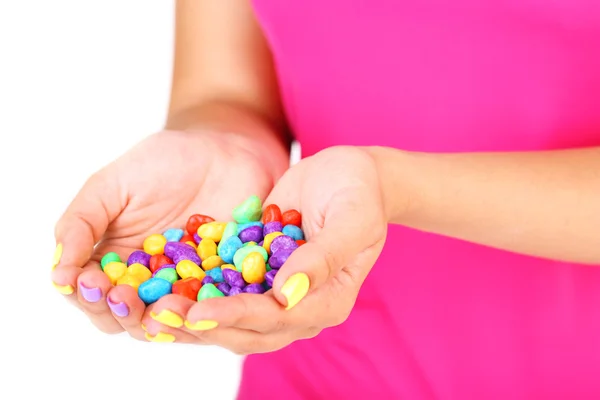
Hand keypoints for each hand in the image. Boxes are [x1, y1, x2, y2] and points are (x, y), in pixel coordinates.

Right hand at [51, 126, 288, 339]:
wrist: (225, 150)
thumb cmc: (164, 162)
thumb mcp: (112, 184)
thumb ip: (80, 223)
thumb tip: (58, 272)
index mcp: (113, 260)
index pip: (89, 292)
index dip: (84, 294)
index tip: (86, 281)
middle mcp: (146, 281)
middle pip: (124, 315)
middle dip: (117, 311)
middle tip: (120, 295)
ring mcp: (185, 287)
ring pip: (166, 321)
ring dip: (156, 322)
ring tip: (154, 310)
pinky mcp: (222, 285)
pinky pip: (211, 307)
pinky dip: (202, 313)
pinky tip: (196, 309)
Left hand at [142, 146, 387, 352]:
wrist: (348, 174)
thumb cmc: (359, 193)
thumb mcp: (351, 220)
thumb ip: (324, 258)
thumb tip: (288, 296)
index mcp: (328, 301)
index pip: (278, 318)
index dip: (238, 317)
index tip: (199, 312)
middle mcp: (300, 306)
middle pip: (248, 329)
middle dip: (204, 324)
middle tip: (161, 316)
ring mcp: (276, 292)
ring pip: (230, 316)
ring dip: (193, 316)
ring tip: (153, 310)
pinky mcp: (257, 273)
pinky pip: (223, 289)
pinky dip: (195, 292)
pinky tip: (162, 286)